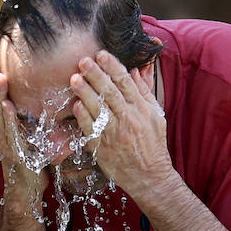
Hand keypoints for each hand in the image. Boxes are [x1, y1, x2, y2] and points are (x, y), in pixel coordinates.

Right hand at [0, 45, 45, 214]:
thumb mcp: (30, 133)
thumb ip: (29, 116)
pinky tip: (6, 106)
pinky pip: (9, 133)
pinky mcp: (13, 152)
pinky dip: (7, 119)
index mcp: (3, 123)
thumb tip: (37, 96)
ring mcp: (4, 141)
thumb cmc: (30, 161)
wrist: (26, 190)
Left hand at [71, 51, 174, 197]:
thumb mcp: (156, 115)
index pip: (125, 82)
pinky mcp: (103, 147)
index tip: (101, 54)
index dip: (112, 66)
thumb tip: (134, 71)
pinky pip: (91, 129)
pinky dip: (83, 116)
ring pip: (98, 108)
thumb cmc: (153, 144)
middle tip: (83, 61)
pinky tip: (76, 104)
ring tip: (74, 78)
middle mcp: (128, 119)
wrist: (149, 176)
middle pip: (109, 92)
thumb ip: (144, 93)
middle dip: (95, 74)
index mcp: (142, 109)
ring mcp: (115, 134)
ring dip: (85, 92)